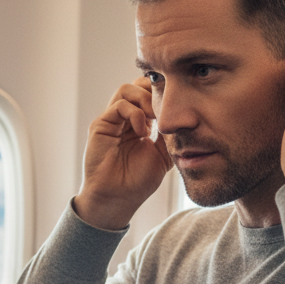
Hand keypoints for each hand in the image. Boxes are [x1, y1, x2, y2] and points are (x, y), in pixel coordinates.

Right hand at [73, 77, 171, 229]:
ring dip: (145, 99)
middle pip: (137, 84)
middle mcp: (124, 118)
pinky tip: (142, 131)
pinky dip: (134, 113)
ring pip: (127, 89)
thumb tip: (183, 115)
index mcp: (139, 122)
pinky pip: (119, 106)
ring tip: (155, 117)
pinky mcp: (101, 126)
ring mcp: (111, 121)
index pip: (148, 93)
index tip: (177, 106)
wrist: (118, 199)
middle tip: (166, 108)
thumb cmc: (138, 182)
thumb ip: (170, 134)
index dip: (162, 93)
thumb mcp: (163, 155)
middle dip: (154, 90)